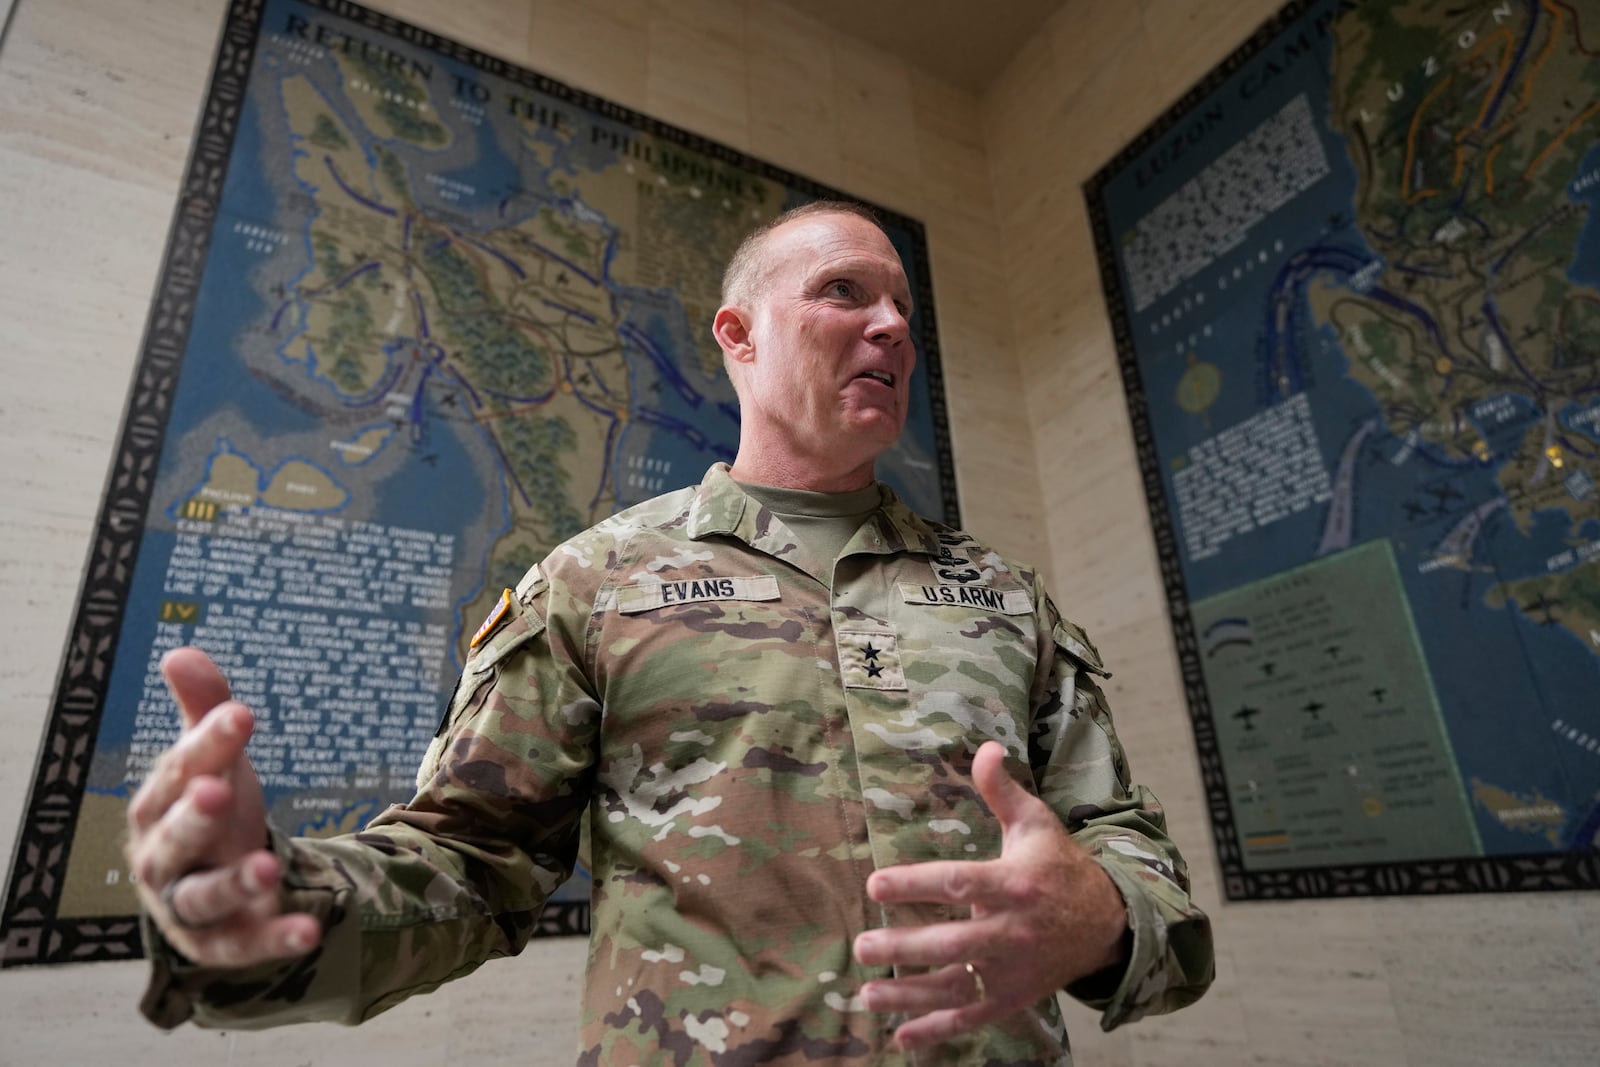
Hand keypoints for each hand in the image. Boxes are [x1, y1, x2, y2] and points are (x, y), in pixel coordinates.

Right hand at [124, 647, 320, 965]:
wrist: (216, 887)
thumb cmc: (211, 810)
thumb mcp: (215, 759)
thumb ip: (203, 709)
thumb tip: (179, 651)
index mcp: (158, 806)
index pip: (178, 771)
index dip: (208, 743)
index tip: (243, 713)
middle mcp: (163, 858)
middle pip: (173, 838)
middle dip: (194, 815)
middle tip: (219, 788)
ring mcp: (189, 906)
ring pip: (201, 898)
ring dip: (232, 883)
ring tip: (266, 867)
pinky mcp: (223, 943)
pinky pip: (245, 946)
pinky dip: (275, 939)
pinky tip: (310, 930)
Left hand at [852, 741, 1127, 1050]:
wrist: (1108, 922)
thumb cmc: (1059, 865)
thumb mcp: (1036, 822)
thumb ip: (1002, 789)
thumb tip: (985, 746)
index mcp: (1013, 883)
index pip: (959, 883)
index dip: (916, 883)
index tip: (875, 884)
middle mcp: (1012, 931)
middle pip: (953, 943)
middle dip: (906, 947)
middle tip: (863, 947)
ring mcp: (1013, 970)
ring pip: (957, 988)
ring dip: (910, 996)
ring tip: (868, 994)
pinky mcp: (1015, 998)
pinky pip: (974, 1018)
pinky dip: (938, 1032)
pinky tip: (902, 1038)